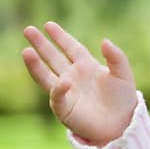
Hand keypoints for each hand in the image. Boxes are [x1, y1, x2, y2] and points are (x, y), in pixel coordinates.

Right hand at [22, 21, 137, 144]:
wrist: (123, 123)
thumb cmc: (123, 99)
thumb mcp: (123, 74)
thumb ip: (116, 57)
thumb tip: (104, 41)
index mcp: (86, 66)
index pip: (71, 48)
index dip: (60, 36)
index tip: (48, 25)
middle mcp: (73, 76)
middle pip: (53, 57)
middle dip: (41, 44)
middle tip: (28, 29)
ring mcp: (67, 92)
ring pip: (46, 75)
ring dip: (35, 65)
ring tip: (26, 51)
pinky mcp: (65, 109)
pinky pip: (58, 98)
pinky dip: (59, 90)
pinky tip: (63, 82)